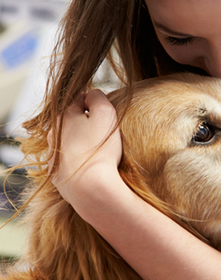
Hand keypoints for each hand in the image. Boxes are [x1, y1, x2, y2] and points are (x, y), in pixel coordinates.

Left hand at [48, 89, 122, 214]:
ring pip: (70, 141)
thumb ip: (98, 97)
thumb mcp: (105, 113)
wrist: (89, 187)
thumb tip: (92, 93)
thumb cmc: (100, 149)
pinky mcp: (57, 174)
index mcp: (64, 116)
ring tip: (99, 152)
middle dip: (88, 123)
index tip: (108, 115)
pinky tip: (91, 166)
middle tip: (106, 133)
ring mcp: (53, 155)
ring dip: (82, 142)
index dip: (97, 105)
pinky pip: (70, 161)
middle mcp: (54, 133)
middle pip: (74, 121)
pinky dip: (79, 161)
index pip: (81, 100)